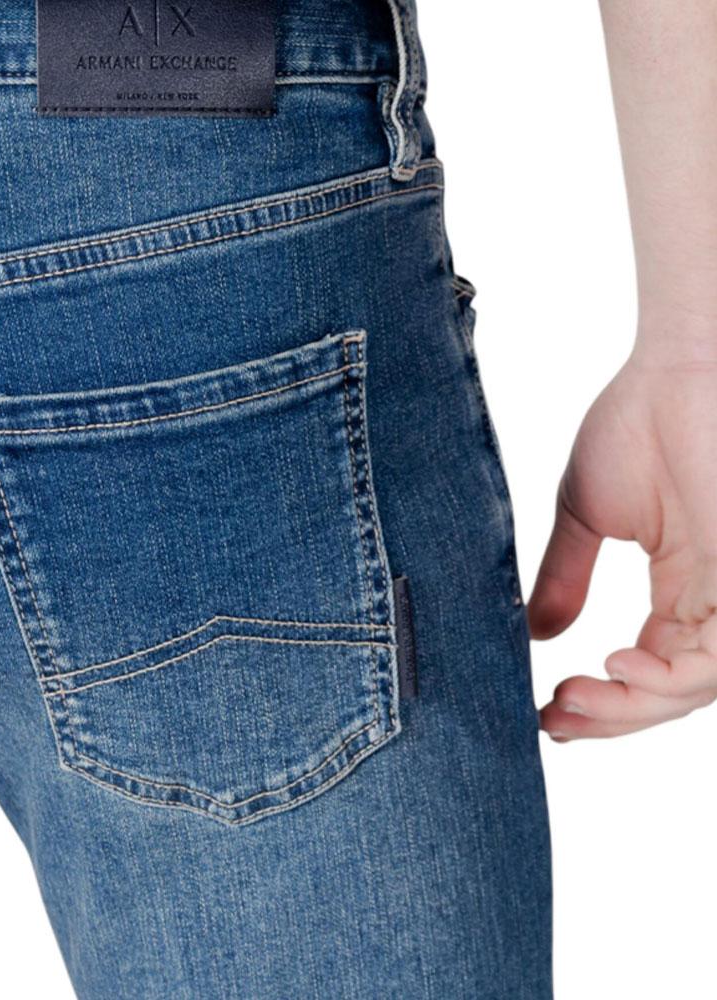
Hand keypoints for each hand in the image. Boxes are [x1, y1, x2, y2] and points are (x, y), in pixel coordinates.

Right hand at [529, 348, 716, 739]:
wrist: (677, 367)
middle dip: (613, 715)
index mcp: (686, 586)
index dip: (602, 700)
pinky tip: (618, 665)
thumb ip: (563, 577)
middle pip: (673, 690)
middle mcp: (716, 599)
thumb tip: (535, 633)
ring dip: (633, 705)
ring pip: (698, 685)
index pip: (651, 668)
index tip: (545, 709)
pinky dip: (672, 677)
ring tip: (574, 701)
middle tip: (555, 718)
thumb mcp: (585, 515)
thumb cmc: (638, 421)